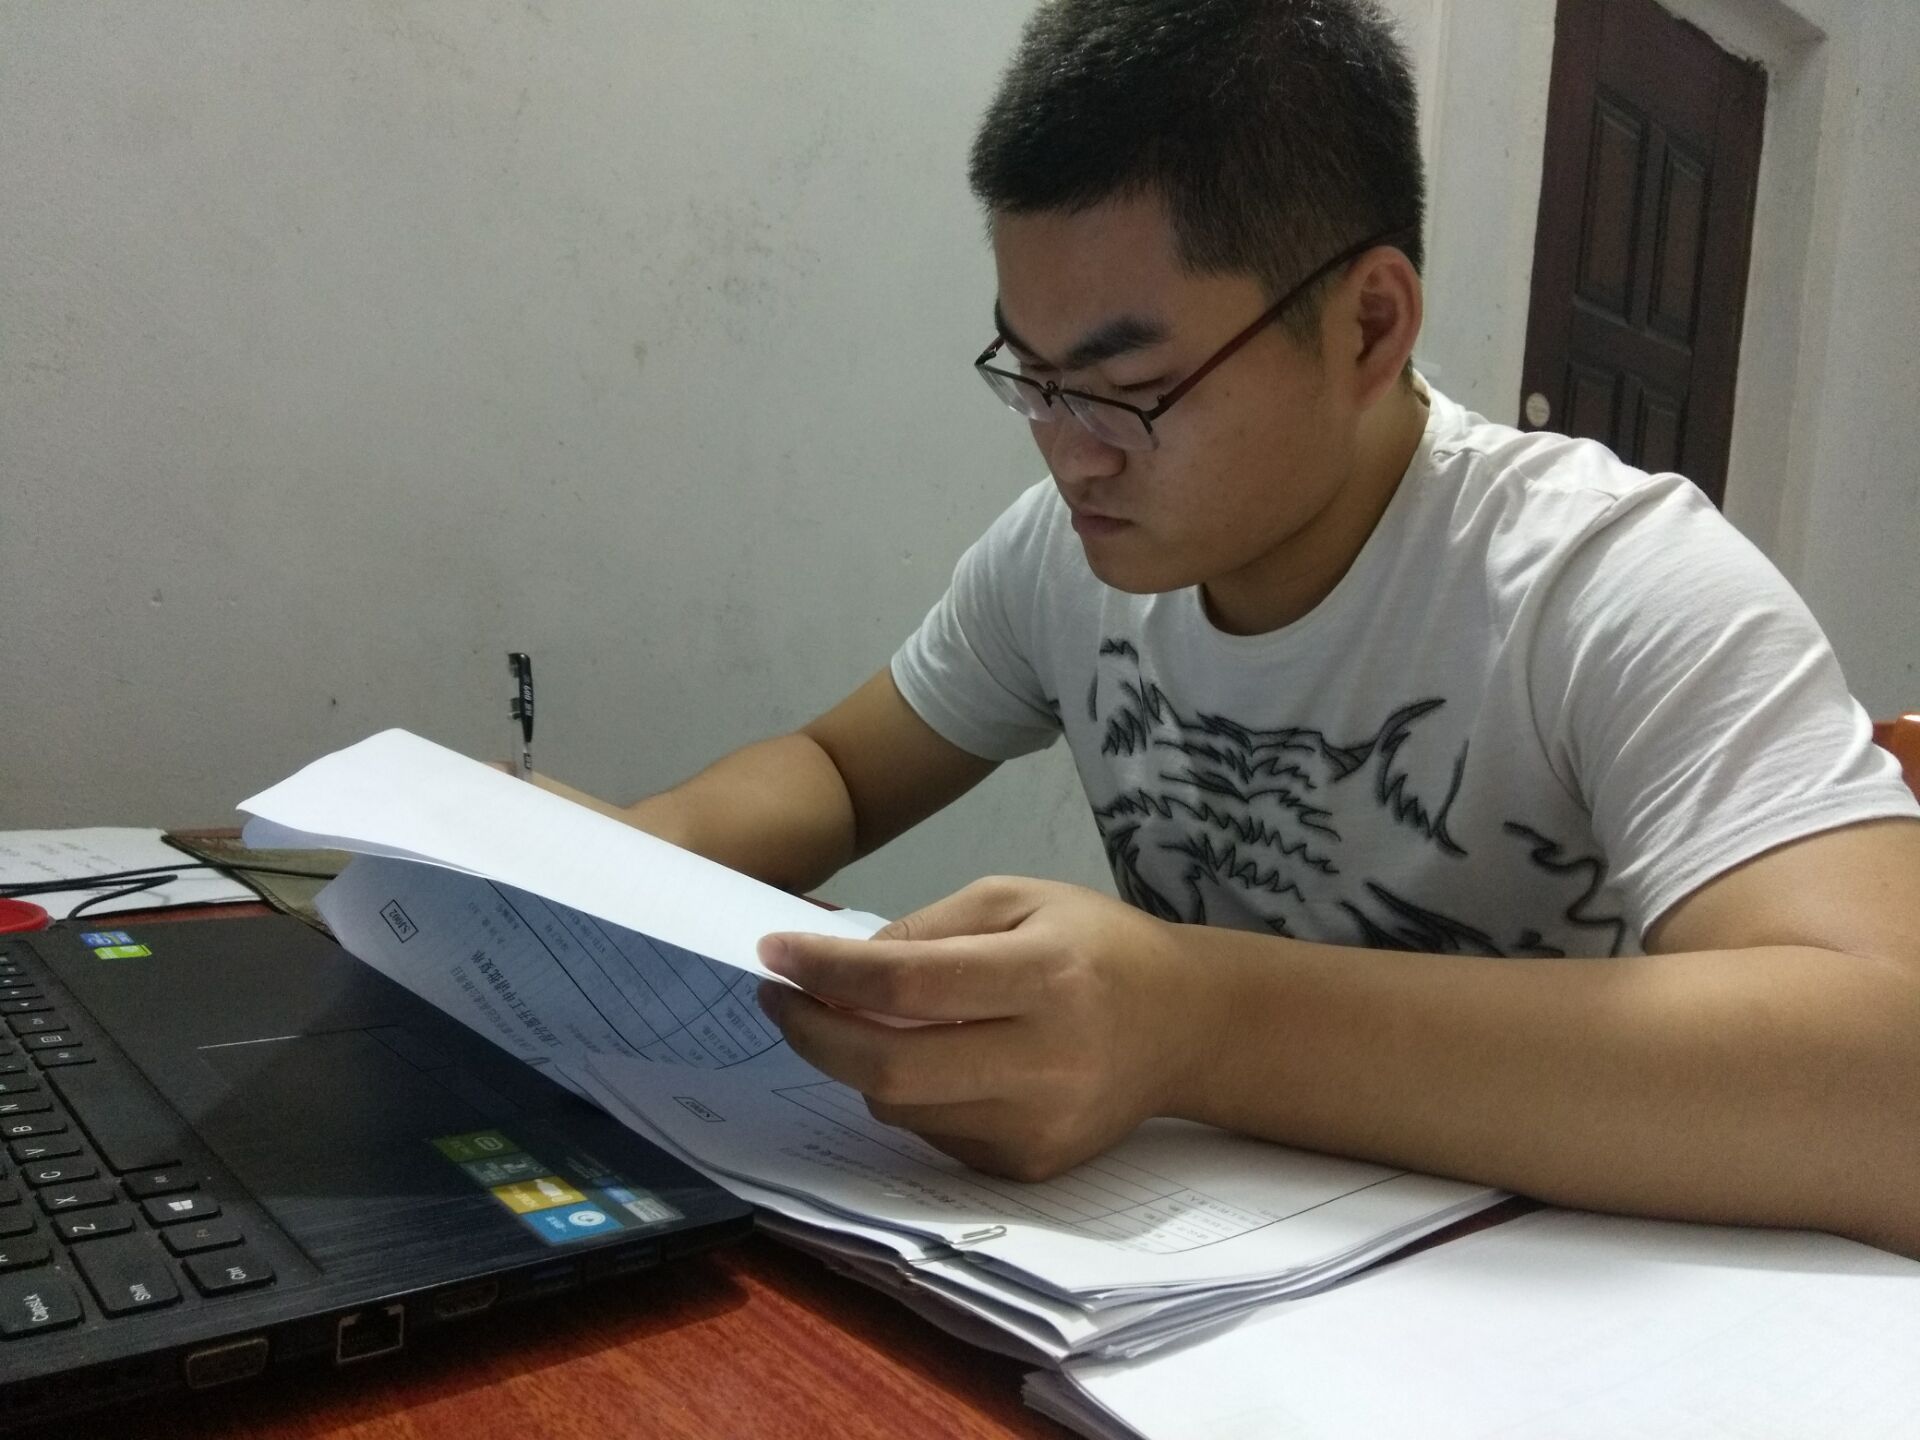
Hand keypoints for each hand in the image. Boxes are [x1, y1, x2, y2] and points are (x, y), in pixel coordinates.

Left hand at [756, 877, 1202, 1180]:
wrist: (1184, 1027)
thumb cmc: (1097, 947)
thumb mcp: (1017, 899)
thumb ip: (928, 930)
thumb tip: (842, 971)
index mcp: (1045, 976)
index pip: (907, 985)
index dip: (826, 973)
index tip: (774, 956)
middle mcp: (1044, 1061)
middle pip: (888, 1068)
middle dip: (813, 1033)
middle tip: (782, 1000)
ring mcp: (1036, 1126)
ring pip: (899, 1107)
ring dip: (860, 1063)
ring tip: (871, 1020)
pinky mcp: (1029, 1167)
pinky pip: (931, 1134)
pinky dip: (912, 1093)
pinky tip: (938, 1058)